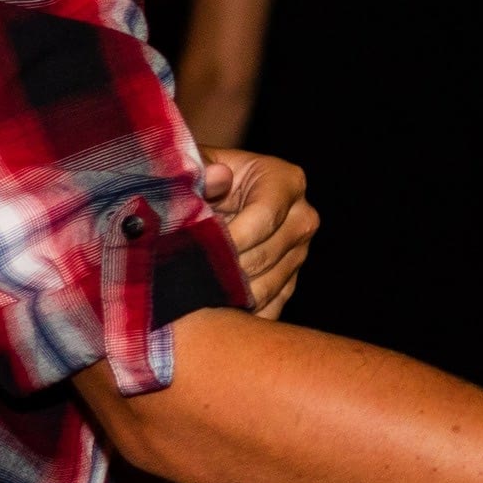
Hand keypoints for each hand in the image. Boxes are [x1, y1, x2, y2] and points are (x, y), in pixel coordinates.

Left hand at [201, 151, 316, 320]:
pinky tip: (206, 311)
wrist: (204, 199)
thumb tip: (218, 177)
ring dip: (227, 296)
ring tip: (189, 297)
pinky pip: (268, 309)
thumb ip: (200, 169)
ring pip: (266, 287)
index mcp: (286, 181)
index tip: (192, 252)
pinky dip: (238, 316)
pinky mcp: (289, 281)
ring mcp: (298, 253)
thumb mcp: (192, 165)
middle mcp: (302, 217)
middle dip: (222, 270)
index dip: (227, 239)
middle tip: (181, 280)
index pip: (264, 217)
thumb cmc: (197, 178)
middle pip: (266, 256)